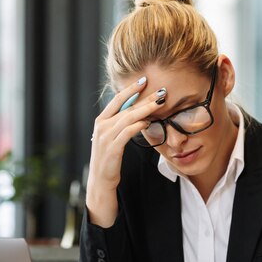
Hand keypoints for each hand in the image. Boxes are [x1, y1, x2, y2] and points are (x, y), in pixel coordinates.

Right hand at [86, 77, 165, 226]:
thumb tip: (138, 112)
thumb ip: (121, 124)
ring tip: (160, 103)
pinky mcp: (111, 148)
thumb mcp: (113, 139)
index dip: (131, 89)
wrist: (100, 182)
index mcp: (101, 121)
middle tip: (160, 90)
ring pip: (128, 118)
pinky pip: (127, 132)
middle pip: (126, 107)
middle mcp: (101, 126)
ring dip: (146, 109)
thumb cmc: (109, 160)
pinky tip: (149, 121)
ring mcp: (105, 137)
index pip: (117, 99)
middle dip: (144, 98)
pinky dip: (138, 125)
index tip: (144, 79)